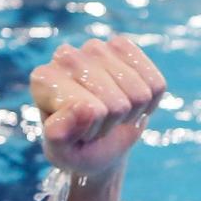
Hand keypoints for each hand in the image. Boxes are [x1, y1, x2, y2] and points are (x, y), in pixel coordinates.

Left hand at [30, 37, 166, 176]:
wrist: (97, 144)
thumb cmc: (76, 148)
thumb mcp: (62, 153)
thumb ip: (60, 135)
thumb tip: (85, 107)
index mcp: (44, 80)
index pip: (92, 110)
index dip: (94, 130)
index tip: (80, 133)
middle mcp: (66, 56)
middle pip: (117, 103)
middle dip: (113, 122)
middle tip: (97, 125)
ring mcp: (96, 48)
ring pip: (139, 94)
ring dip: (132, 113)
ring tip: (111, 114)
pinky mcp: (123, 47)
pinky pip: (156, 84)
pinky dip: (151, 102)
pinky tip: (129, 101)